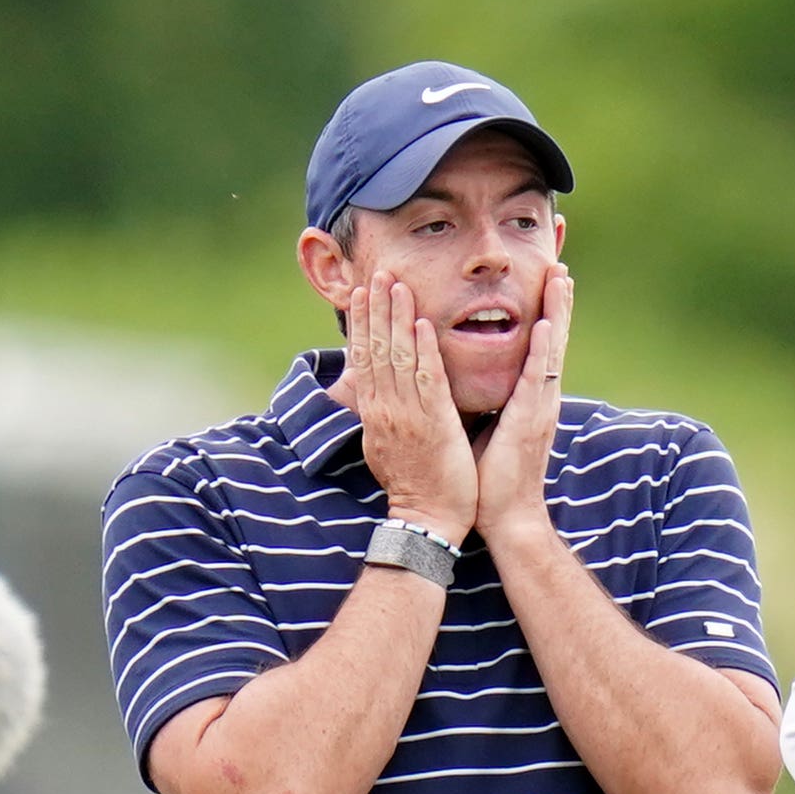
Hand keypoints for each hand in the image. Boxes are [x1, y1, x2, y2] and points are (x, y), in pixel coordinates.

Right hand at [345, 271, 477, 544]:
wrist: (427, 520)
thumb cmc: (417, 485)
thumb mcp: (389, 445)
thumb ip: (386, 415)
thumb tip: (379, 394)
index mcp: (376, 413)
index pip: (365, 358)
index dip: (363, 323)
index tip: (362, 293)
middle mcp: (385, 408)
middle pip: (376, 349)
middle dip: (375, 308)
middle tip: (375, 273)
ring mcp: (406, 414)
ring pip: (397, 356)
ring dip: (395, 317)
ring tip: (395, 283)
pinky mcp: (432, 423)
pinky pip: (426, 379)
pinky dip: (423, 349)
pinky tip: (422, 322)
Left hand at [474, 267, 573, 540]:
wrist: (507, 516)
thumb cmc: (492, 478)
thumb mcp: (486, 427)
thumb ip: (485, 401)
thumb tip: (464, 378)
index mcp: (530, 397)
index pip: (540, 346)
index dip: (546, 313)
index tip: (546, 282)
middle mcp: (541, 396)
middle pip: (553, 338)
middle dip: (557, 301)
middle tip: (560, 264)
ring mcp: (540, 405)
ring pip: (551, 348)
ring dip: (557, 312)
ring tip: (561, 278)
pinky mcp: (531, 417)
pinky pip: (538, 375)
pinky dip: (544, 347)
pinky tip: (547, 322)